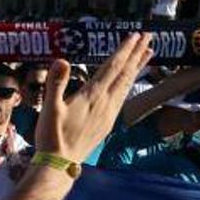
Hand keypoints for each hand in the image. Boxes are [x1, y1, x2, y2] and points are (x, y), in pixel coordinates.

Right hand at [34, 34, 152, 162]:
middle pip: (125, 73)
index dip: (124, 50)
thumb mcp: (50, 108)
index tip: (135, 35)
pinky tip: (131, 81)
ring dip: (137, 67)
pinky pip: (123, 97)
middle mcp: (105, 102)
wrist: (60, 163)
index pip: (112, 66)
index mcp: (92, 95)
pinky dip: (130, 84)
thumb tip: (61, 59)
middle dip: (137, 53)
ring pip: (127, 84)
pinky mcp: (108, 122)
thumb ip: (56, 82)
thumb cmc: (52, 136)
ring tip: (148, 53)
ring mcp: (109, 113)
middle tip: (149, 36)